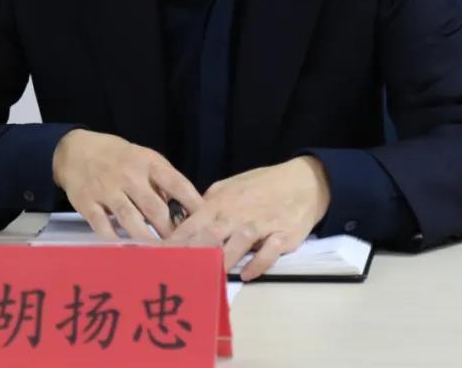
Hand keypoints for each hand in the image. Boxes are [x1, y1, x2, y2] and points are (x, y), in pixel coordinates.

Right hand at [52, 129, 202, 241]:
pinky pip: (104, 226)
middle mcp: (129, 175)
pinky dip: (116, 240)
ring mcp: (107, 189)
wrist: (75, 150)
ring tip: (160, 256)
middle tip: (183, 249)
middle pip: (155, 207)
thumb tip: (181, 209)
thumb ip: (161, 181)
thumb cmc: (118, 157)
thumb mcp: (144, 158)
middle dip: (170, 230)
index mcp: (148, 162)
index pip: (176, 184)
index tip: (205, 221)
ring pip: (131, 219)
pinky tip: (127, 250)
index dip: (192, 204)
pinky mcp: (87, 203)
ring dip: (147, 239)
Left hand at [166, 156, 330, 280]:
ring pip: (239, 242)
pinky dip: (258, 263)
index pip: (193, 223)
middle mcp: (238, 213)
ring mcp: (261, 224)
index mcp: (222, 202)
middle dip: (193, 253)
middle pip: (211, 234)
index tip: (158, 258)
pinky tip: (247, 275)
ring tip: (208, 279)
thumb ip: (209, 203)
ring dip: (223, 260)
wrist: (304, 182)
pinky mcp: (283, 235)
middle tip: (176, 273)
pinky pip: (269, 251)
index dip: (175, 242)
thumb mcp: (231, 186)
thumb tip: (187, 220)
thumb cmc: (263, 185)